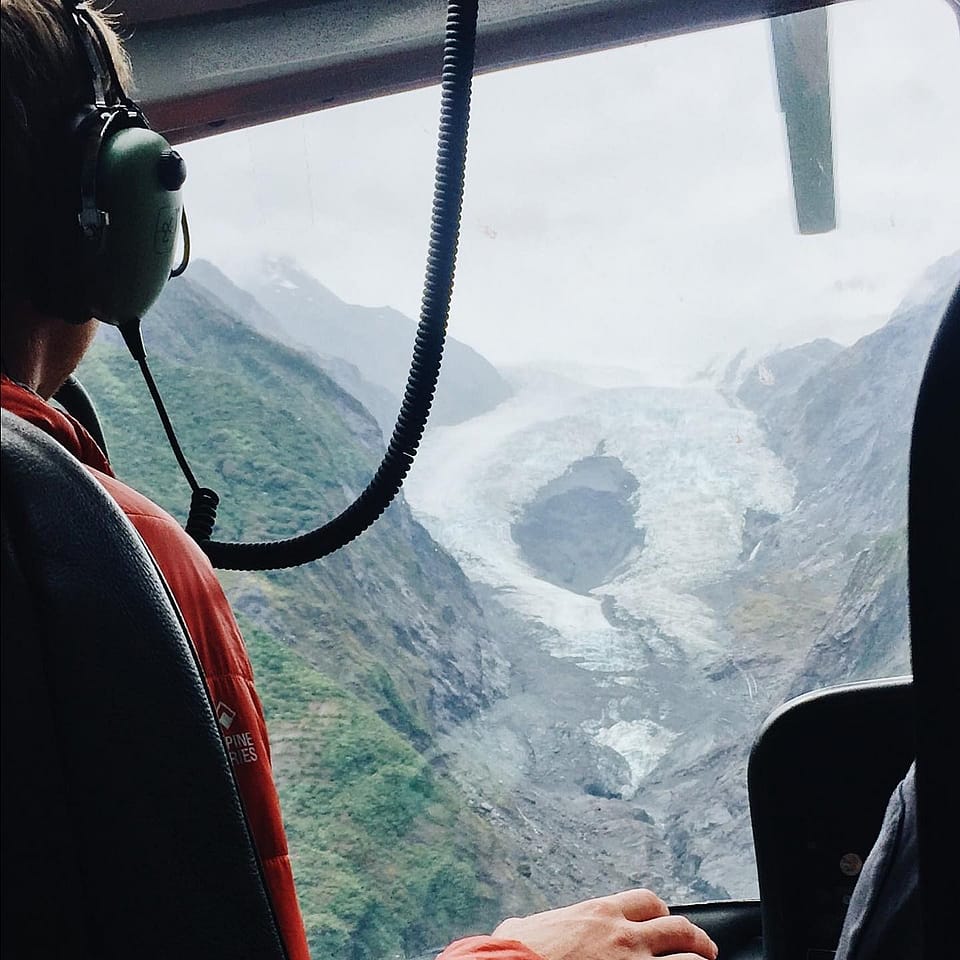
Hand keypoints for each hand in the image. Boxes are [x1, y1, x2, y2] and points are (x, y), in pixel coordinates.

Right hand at [492, 888, 718, 959]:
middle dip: (695, 939)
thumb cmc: (513, 955)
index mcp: (599, 913)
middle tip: (704, 949)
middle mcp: (623, 936)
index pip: (646, 903)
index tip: (665, 924)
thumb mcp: (524, 928)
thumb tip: (521, 929)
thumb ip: (541, 925)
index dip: (660, 913)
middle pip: (678, 929)